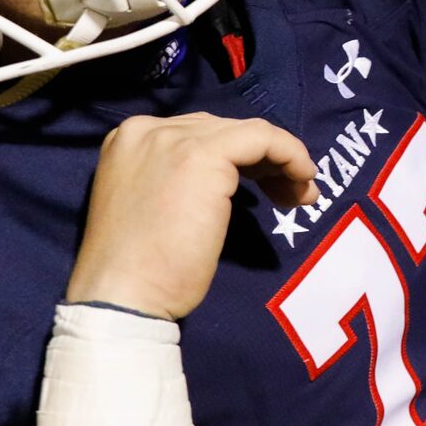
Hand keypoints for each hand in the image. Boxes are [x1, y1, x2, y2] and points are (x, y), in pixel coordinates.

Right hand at [67, 114, 317, 319]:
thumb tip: (227, 175)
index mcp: (130, 140)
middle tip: (286, 197)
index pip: (200, 134)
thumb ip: (181, 179)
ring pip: (249, 132)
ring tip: (299, 196)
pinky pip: (263, 139)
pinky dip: (292, 155)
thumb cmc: (140, 269)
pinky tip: (303, 183)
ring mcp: (173, 139)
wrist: (122, 296)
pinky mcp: (202, 155)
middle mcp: (148, 130)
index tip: (265, 190)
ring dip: (283, 160)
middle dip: (263, 160)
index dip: (241, 158)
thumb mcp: (156, 206)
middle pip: (225, 130)